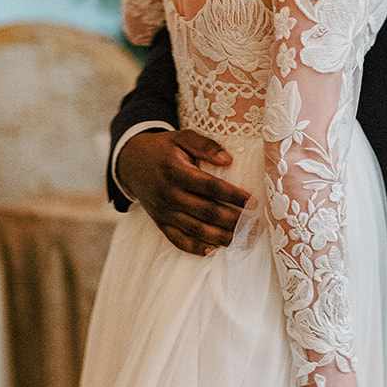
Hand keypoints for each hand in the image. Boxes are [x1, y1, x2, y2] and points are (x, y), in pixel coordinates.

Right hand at [118, 128, 250, 257]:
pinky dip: (194, 248)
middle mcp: (169, 194)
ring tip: (243, 240)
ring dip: (220, 237)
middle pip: (206, 211)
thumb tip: (228, 160)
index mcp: (176, 171)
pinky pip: (177, 240)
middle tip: (255, 225)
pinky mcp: (160, 222)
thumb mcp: (181, 137)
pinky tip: (213, 250)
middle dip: (233, 220)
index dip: (232, 195)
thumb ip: (205, 145)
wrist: (130, 162)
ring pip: (195, 229)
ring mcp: (163, 211)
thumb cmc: (163, 148)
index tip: (253, 202)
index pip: (210, 187)